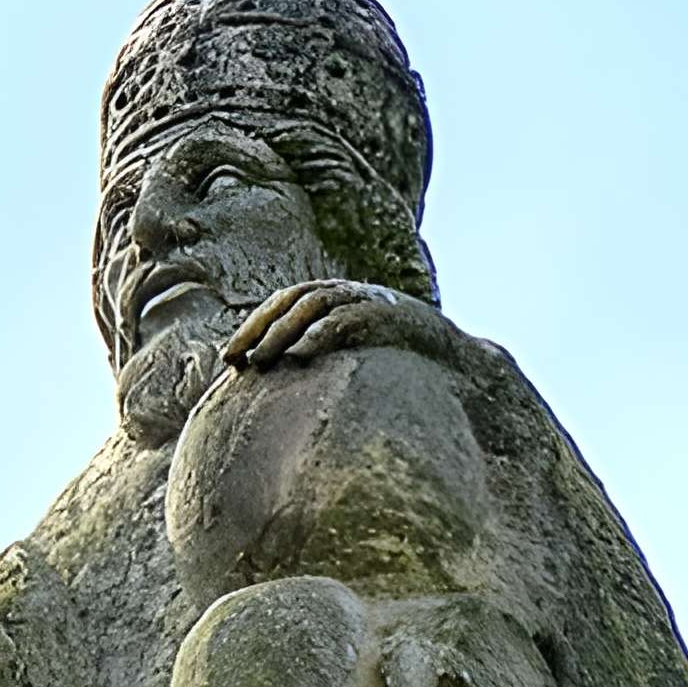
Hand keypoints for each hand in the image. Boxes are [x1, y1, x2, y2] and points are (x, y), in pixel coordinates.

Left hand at [223, 280, 446, 371]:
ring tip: (259, 361)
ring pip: (311, 307)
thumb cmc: (404, 363)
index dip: (254, 326)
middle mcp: (347, 294)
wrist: (456, 360)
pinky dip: (318, 336)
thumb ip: (325, 361)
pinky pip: (344, 320)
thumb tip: (284, 392)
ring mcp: (366, 301)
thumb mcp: (357, 357)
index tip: (231, 357)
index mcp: (336, 300)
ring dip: (280, 332)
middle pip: (290, 301)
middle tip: (233, 359)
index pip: (283, 304)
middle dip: (257, 328)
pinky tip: (298, 357)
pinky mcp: (384, 315)